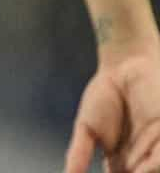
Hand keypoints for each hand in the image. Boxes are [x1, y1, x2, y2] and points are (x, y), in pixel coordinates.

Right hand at [66, 52, 159, 172]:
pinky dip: (152, 165)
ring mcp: (155, 150)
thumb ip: (79, 154)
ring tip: (131, 171)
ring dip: (143, 172)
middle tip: (123, 172)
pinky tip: (140, 168)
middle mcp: (140, 160)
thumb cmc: (105, 95)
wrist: (125, 67)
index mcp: (122, 162)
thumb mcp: (87, 128)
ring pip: (150, 170)